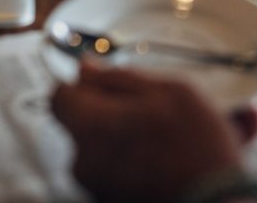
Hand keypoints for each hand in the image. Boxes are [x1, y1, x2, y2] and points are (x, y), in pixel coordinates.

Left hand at [51, 61, 256, 202]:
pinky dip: (146, 162)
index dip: (85, 84)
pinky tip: (180, 157)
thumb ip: (120, 77)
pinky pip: (123, 172)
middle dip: (119, 113)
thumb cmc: (196, 151)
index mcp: (91, 128)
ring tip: (180, 135)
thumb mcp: (169, 92)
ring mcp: (98, 188)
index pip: (60, 96)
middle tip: (157, 110)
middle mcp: (85, 162)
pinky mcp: (114, 202)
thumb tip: (87, 68)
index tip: (110, 82)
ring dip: (139, 137)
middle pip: (87, 123)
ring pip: (110, 148)